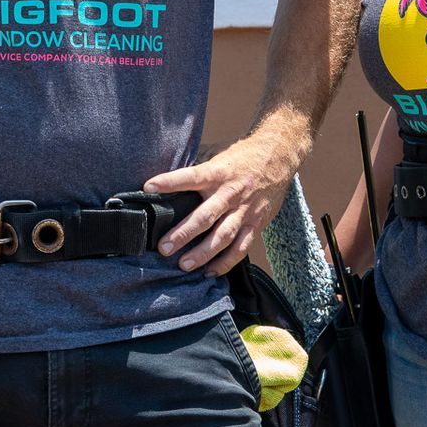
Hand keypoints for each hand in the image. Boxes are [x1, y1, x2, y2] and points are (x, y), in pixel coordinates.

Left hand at [144, 135, 296, 276]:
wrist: (278, 155)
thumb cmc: (241, 156)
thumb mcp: (217, 155)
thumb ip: (197, 169)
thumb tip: (168, 180)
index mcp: (218, 172)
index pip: (190, 176)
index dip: (169, 182)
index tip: (148, 187)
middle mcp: (230, 193)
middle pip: (206, 216)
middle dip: (184, 233)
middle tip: (164, 248)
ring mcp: (245, 210)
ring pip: (223, 235)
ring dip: (203, 253)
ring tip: (184, 265)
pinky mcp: (256, 223)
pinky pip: (241, 247)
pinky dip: (226, 262)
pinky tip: (210, 272)